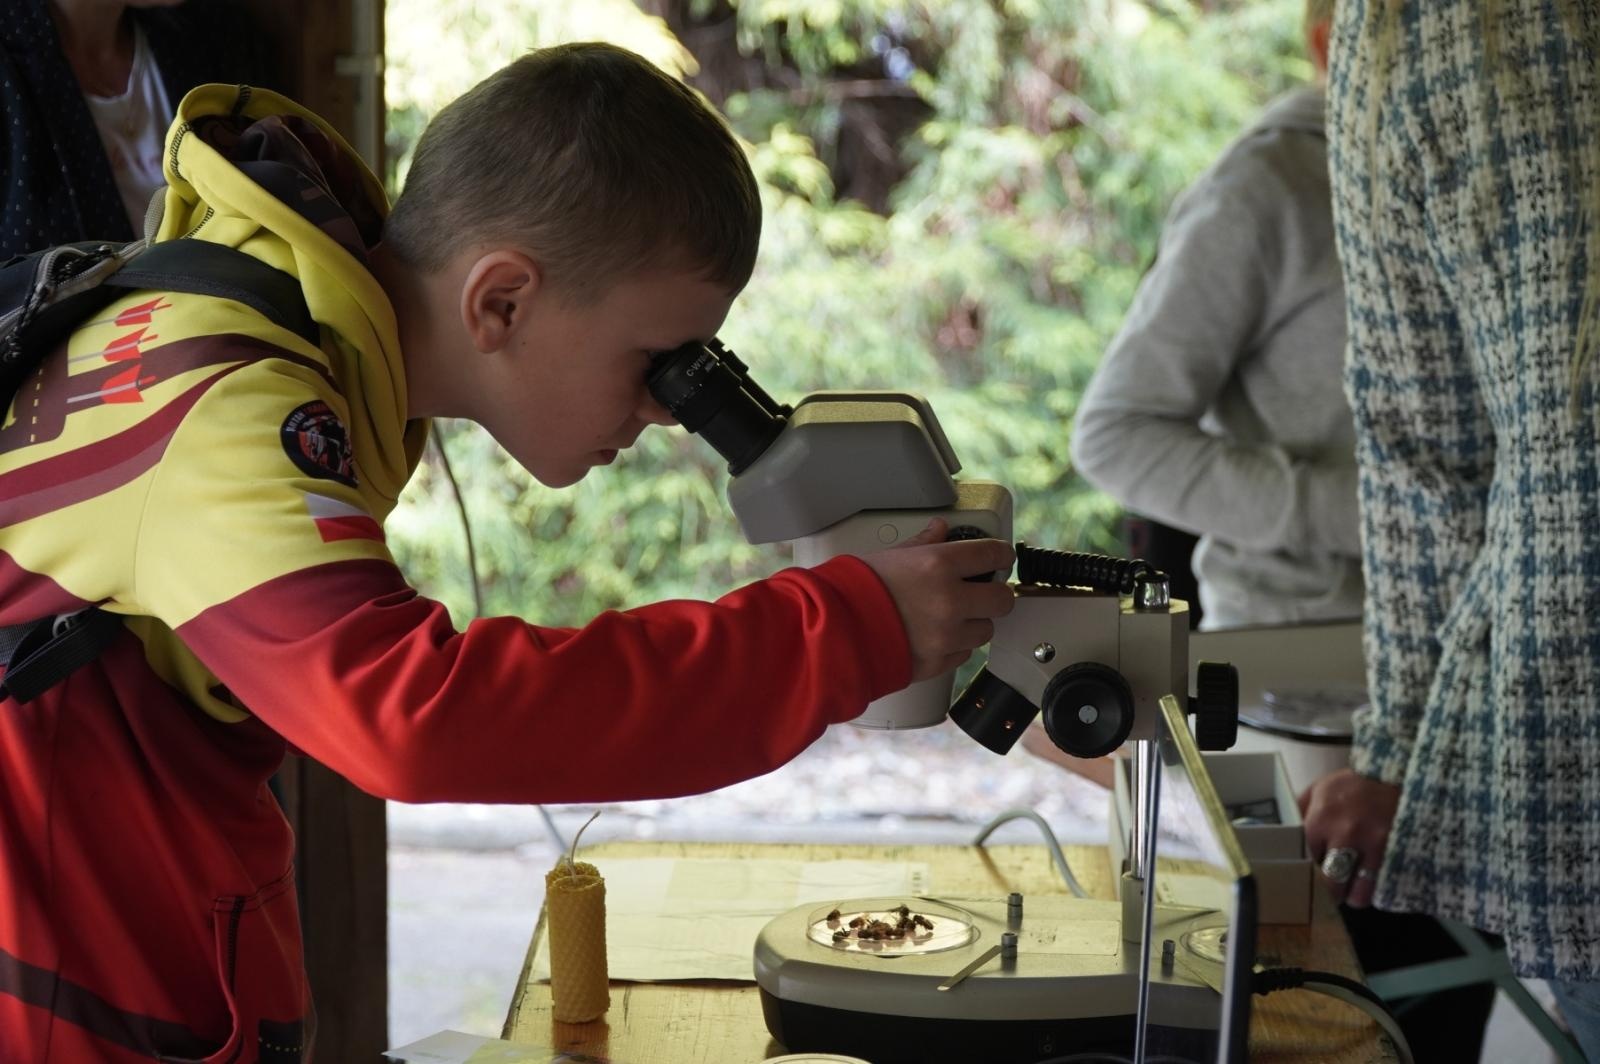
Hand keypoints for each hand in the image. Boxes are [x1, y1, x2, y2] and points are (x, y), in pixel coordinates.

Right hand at [859, 518, 1015, 682]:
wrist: (831, 633)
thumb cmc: (853, 591)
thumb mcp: (888, 556)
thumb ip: (922, 544)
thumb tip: (940, 530)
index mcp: (938, 565)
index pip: (993, 554)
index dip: (1002, 555)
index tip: (1001, 557)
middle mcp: (949, 601)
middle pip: (1002, 599)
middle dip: (995, 594)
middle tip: (982, 591)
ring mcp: (946, 636)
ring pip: (985, 630)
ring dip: (974, 623)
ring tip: (949, 617)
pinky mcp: (938, 663)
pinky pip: (963, 654)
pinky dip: (955, 646)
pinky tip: (934, 635)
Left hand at [1299, 768, 1400, 907]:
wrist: (1394, 773)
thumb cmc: (1351, 784)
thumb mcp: (1318, 790)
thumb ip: (1299, 814)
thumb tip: (1280, 834)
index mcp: (1321, 819)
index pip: (1306, 861)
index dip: (1307, 873)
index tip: (1308, 878)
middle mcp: (1346, 834)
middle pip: (1332, 884)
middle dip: (1330, 893)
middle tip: (1331, 891)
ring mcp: (1375, 844)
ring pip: (1360, 892)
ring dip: (1354, 896)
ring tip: (1352, 890)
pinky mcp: (1398, 851)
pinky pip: (1384, 885)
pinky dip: (1376, 889)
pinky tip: (1372, 883)